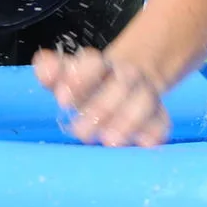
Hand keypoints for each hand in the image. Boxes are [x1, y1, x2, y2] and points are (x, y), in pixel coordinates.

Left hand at [33, 46, 167, 146]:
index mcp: (100, 66)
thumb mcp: (67, 75)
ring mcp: (145, 94)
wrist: (131, 81)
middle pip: (121, 84)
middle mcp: (126, 76)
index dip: (80, 79)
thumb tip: (44, 67)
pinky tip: (143, 143)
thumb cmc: (89, 86)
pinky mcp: (158, 114)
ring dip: (128, 119)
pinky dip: (155, 131)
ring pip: (144, 100)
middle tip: (81, 132)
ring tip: (110, 141)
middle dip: (102, 107)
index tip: (62, 100)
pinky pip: (162, 120)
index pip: (93, 63)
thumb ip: (52, 71)